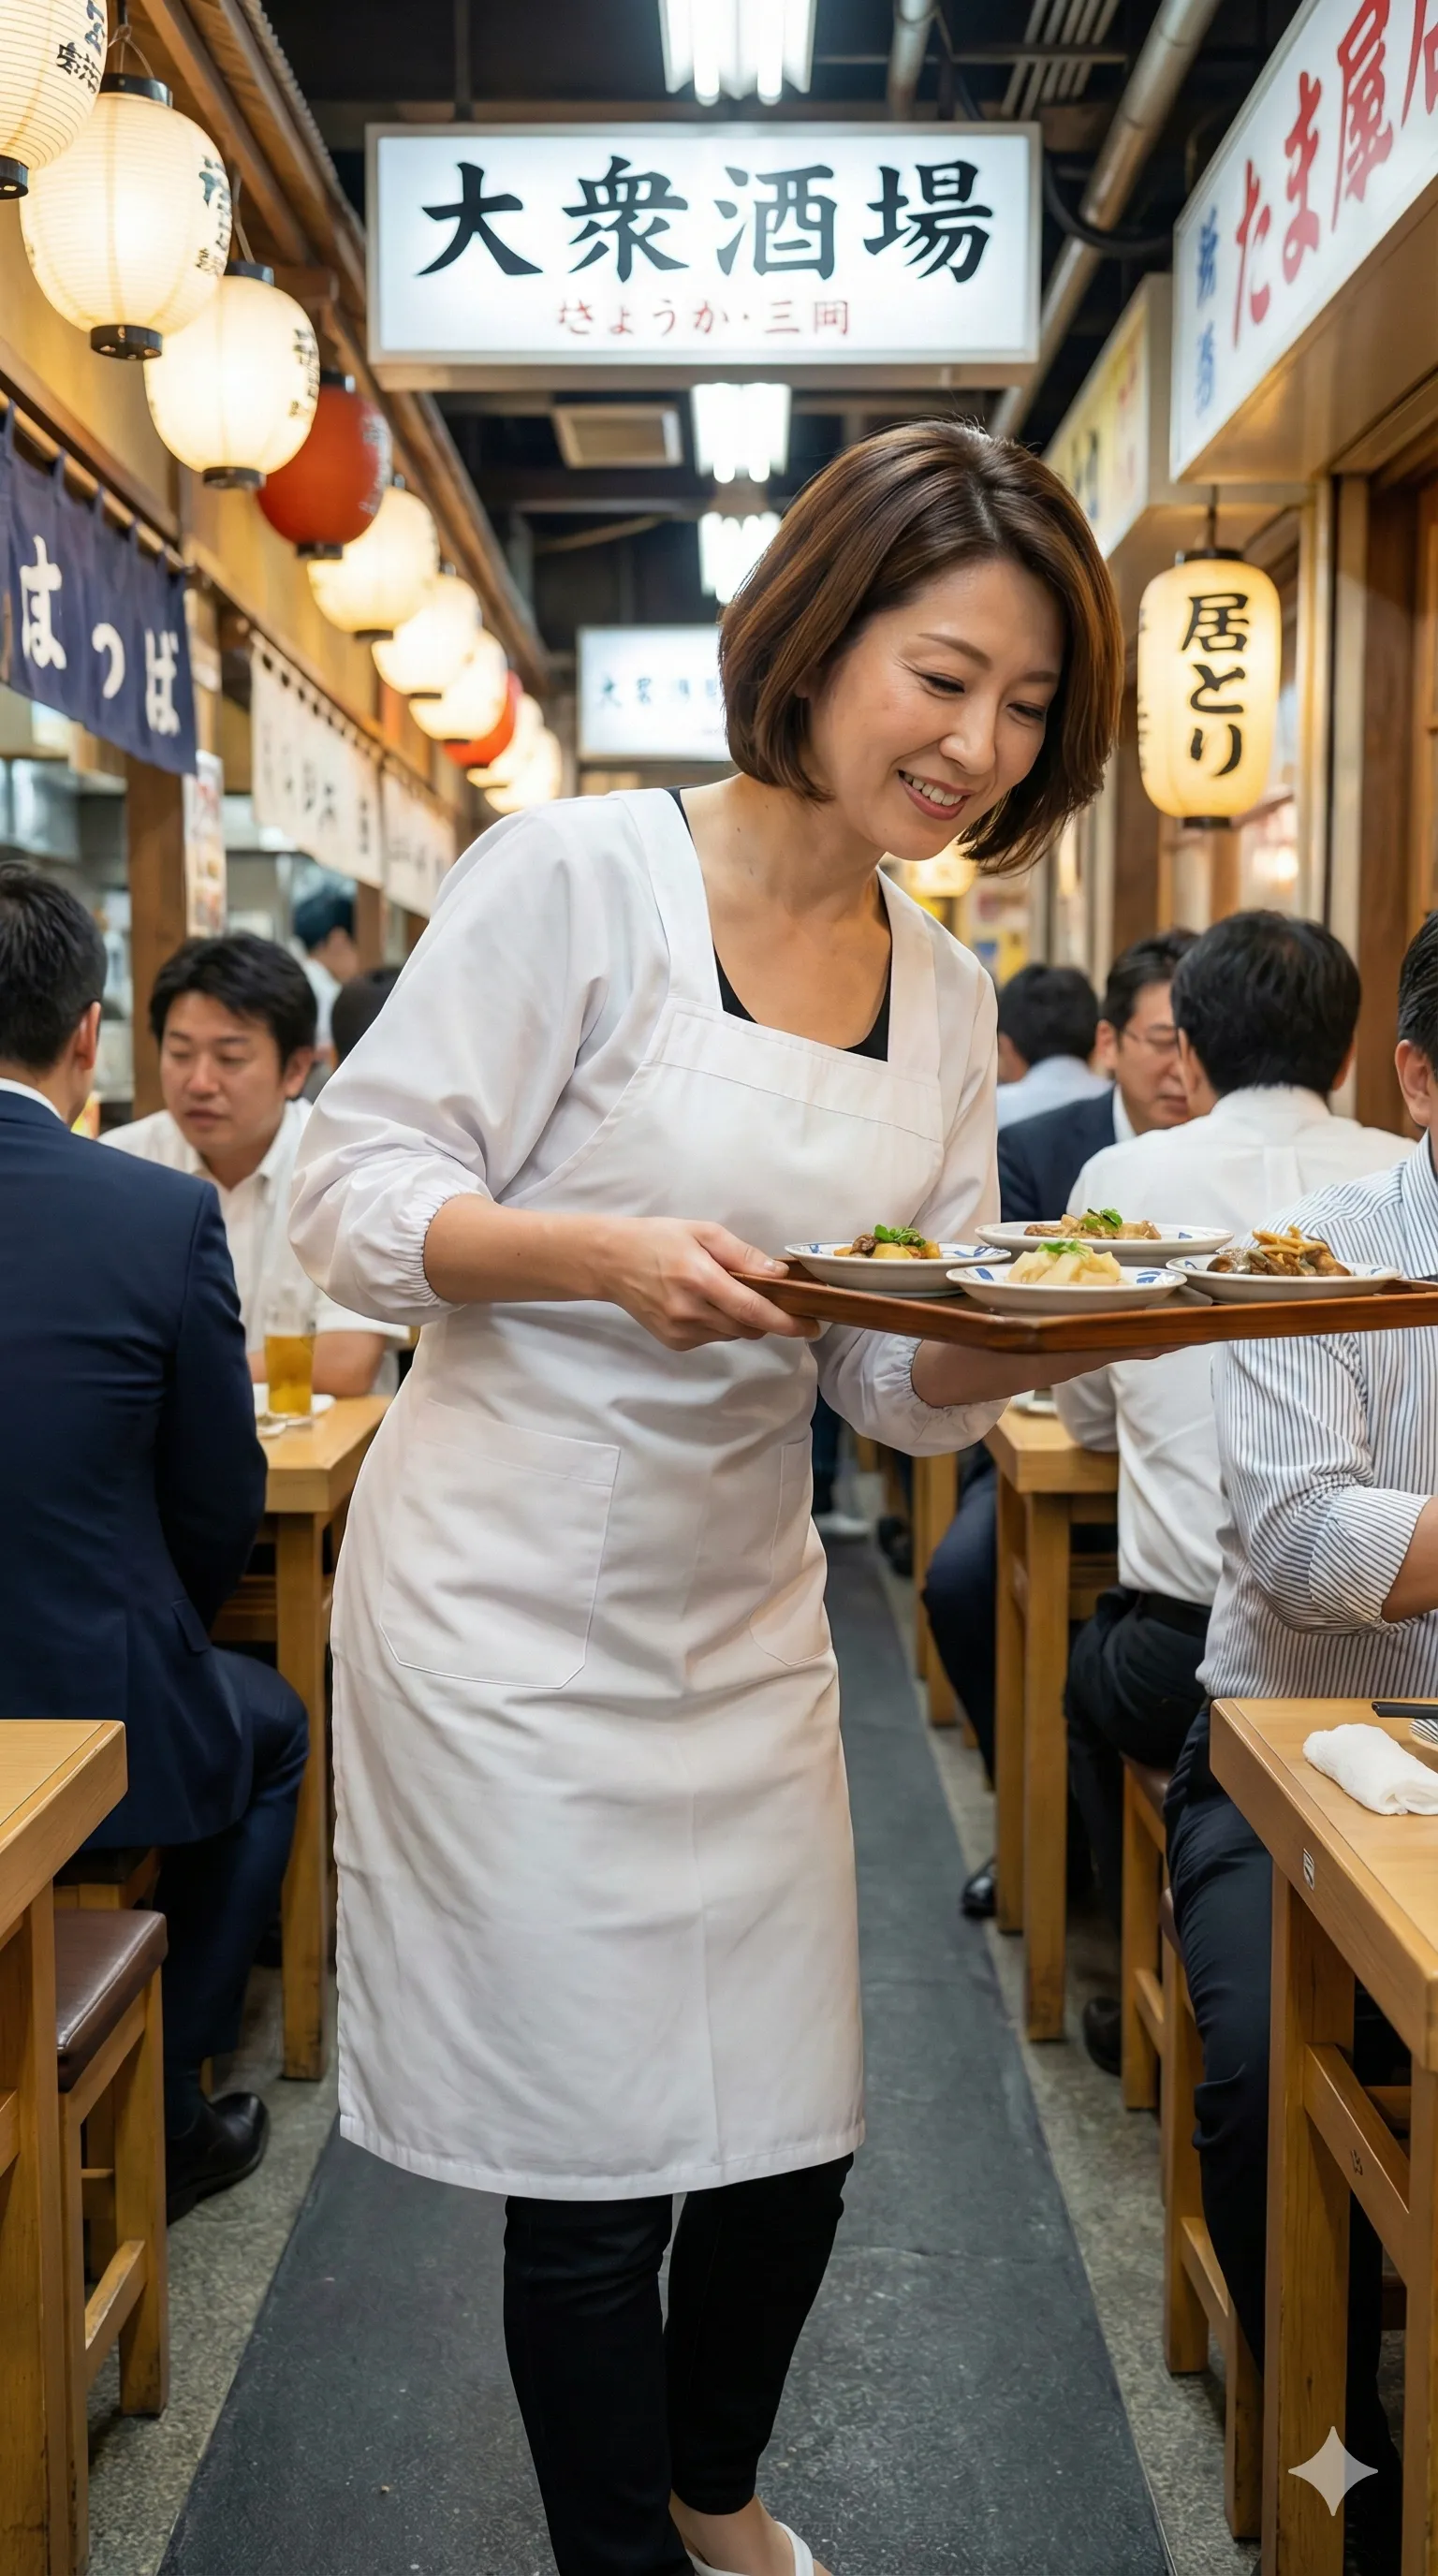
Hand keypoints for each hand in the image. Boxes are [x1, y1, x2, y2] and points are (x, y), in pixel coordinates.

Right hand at [596, 1218, 820, 1351]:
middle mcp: (690, 1312)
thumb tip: (779, 1274)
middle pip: (748, 1327)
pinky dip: (720, 1324)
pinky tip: (704, 1303)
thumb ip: (742, 1254)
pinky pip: (714, 1338)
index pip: (753, 1310)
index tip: (813, 1326)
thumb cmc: (659, 1240)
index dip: (787, 1321)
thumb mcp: (703, 1232)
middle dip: (767, 1316)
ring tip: (724, 1291)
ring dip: (742, 1318)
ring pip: (733, 1334)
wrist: (611, 1262)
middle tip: (771, 1296)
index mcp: (700, 1279)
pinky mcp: (674, 1343)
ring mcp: (680, 1332)